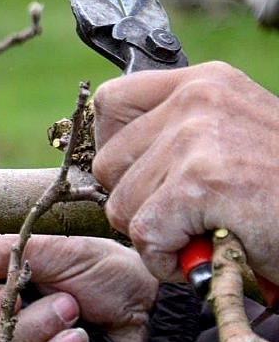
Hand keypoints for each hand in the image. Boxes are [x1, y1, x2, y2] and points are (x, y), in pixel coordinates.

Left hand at [93, 61, 278, 283]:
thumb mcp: (234, 136)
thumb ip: (179, 133)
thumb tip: (110, 161)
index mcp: (205, 82)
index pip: (111, 102)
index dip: (115, 149)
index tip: (142, 175)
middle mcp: (198, 99)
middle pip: (108, 163)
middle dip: (137, 203)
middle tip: (186, 216)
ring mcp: (198, 138)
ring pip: (122, 205)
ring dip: (157, 236)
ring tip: (206, 231)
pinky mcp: (201, 183)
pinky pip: (145, 234)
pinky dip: (168, 260)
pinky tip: (207, 251)